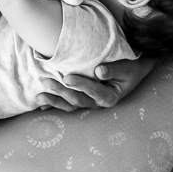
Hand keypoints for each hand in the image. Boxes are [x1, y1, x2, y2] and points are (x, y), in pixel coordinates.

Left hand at [36, 58, 154, 110]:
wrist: (133, 70)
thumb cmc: (131, 67)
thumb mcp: (127, 67)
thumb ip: (115, 70)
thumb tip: (99, 71)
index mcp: (110, 97)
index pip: (94, 91)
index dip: (80, 85)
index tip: (67, 77)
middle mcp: (98, 103)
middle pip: (78, 100)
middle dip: (61, 92)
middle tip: (47, 82)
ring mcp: (89, 102)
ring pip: (70, 105)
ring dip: (54, 101)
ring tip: (39, 96)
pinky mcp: (82, 99)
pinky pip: (67, 104)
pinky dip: (54, 104)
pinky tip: (40, 105)